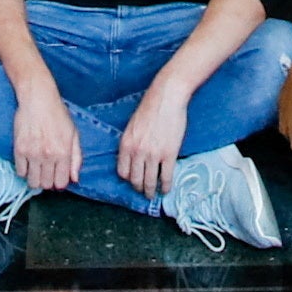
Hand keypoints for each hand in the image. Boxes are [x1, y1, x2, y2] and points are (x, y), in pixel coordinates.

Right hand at [11, 82, 82, 191]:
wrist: (38, 98)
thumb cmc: (57, 114)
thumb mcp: (73, 134)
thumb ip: (76, 158)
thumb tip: (75, 179)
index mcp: (63, 152)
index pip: (61, 183)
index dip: (59, 182)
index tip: (57, 175)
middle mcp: (48, 155)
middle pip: (46, 185)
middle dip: (47, 181)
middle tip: (47, 171)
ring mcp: (32, 153)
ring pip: (32, 182)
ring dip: (35, 178)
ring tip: (37, 168)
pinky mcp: (19, 149)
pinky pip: (20, 172)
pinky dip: (24, 170)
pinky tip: (28, 162)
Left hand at [117, 79, 192, 197]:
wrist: (167, 97)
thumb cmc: (150, 108)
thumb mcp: (132, 126)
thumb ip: (131, 143)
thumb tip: (133, 158)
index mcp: (126, 144)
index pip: (122, 172)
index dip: (128, 180)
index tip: (133, 182)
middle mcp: (137, 152)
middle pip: (135, 180)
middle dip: (139, 188)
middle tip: (144, 192)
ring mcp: (153, 154)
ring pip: (150, 181)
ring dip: (151, 191)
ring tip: (154, 194)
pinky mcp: (168, 154)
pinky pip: (166, 177)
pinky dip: (166, 186)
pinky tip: (166, 189)